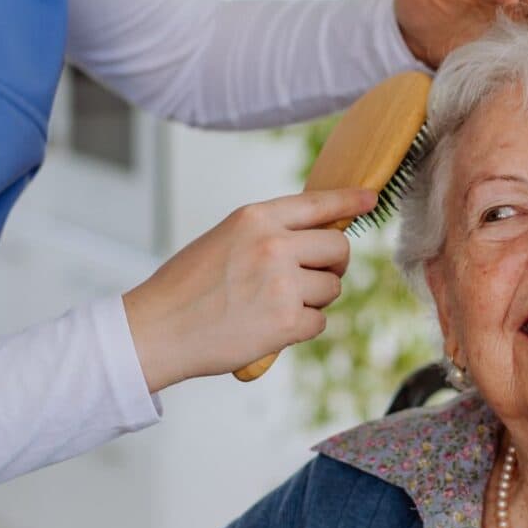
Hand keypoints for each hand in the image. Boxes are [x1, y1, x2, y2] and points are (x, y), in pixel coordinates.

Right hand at [123, 188, 375, 392]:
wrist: (157, 330)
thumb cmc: (187, 289)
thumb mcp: (225, 240)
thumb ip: (268, 234)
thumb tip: (315, 238)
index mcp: (255, 218)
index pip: (317, 203)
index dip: (349, 200)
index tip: (370, 197)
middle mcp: (274, 245)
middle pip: (338, 248)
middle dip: (333, 265)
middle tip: (312, 278)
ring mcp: (283, 283)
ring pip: (332, 288)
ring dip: (315, 300)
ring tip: (275, 306)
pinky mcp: (288, 321)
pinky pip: (320, 321)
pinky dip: (302, 328)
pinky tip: (270, 327)